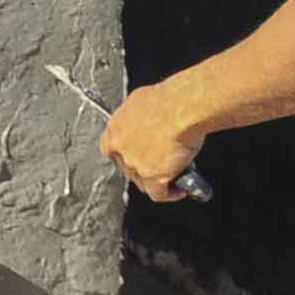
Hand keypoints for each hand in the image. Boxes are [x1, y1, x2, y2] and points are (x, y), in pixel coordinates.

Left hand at [99, 86, 206, 202]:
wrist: (183, 108)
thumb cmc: (169, 99)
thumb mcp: (143, 100)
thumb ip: (139, 116)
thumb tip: (145, 120)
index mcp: (115, 127)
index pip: (112, 149)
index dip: (125, 154)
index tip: (137, 155)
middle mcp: (121, 147)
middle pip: (127, 167)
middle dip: (142, 167)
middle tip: (159, 164)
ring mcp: (135, 164)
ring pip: (142, 182)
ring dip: (156, 181)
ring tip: (171, 176)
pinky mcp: (153, 177)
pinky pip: (159, 194)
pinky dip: (170, 194)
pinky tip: (179, 190)